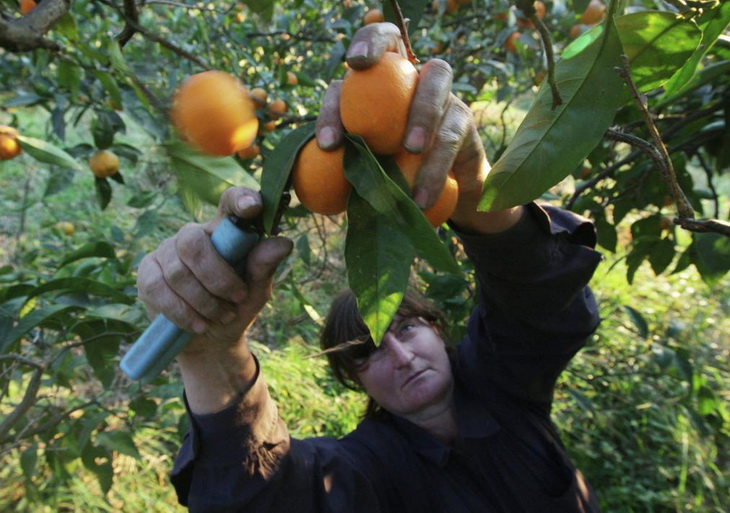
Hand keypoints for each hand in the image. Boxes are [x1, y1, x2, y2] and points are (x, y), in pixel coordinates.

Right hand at [136, 187, 292, 353]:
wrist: (211, 340)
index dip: (239, 200)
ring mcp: (166, 252)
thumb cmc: (236, 306)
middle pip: (193, 243)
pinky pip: (158, 289)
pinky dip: (183, 311)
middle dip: (217, 277)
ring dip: (204, 301)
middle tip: (237, 299)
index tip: (252, 207)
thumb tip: (284, 243)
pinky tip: (198, 324)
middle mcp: (192, 235)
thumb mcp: (257, 291)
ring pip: (178, 272)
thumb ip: (264, 267)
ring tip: (221, 316)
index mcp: (224, 231)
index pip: (229, 202)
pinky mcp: (148, 274)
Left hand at [315, 22, 488, 210]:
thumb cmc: (387, 173)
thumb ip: (341, 156)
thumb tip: (313, 168)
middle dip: (378, 44)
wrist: (436, 194)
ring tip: (410, 149)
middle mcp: (412, 76)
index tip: (354, 63)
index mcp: (379, 80)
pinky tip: (421, 195)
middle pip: (395, 41)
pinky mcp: (463, 123)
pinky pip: (450, 137)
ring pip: (434, 84)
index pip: (369, 49)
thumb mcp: (362, 163)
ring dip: (421, 114)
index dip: (365, 43)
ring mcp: (443, 95)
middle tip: (359, 67)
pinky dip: (434, 168)